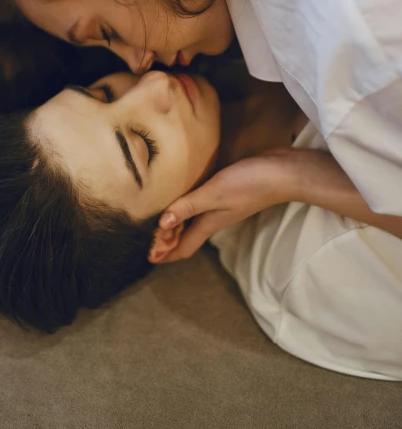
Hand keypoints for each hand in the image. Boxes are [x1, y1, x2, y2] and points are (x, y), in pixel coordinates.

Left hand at [157, 151, 293, 262]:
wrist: (282, 172)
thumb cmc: (249, 184)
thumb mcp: (213, 194)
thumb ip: (188, 207)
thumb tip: (161, 226)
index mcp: (209, 223)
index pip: (184, 248)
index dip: (166, 255)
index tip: (148, 259)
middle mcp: (214, 218)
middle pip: (187, 237)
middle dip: (167, 242)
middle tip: (147, 239)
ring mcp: (222, 206)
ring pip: (193, 222)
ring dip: (177, 225)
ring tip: (159, 220)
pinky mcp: (227, 193)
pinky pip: (201, 206)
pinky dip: (188, 207)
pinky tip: (184, 195)